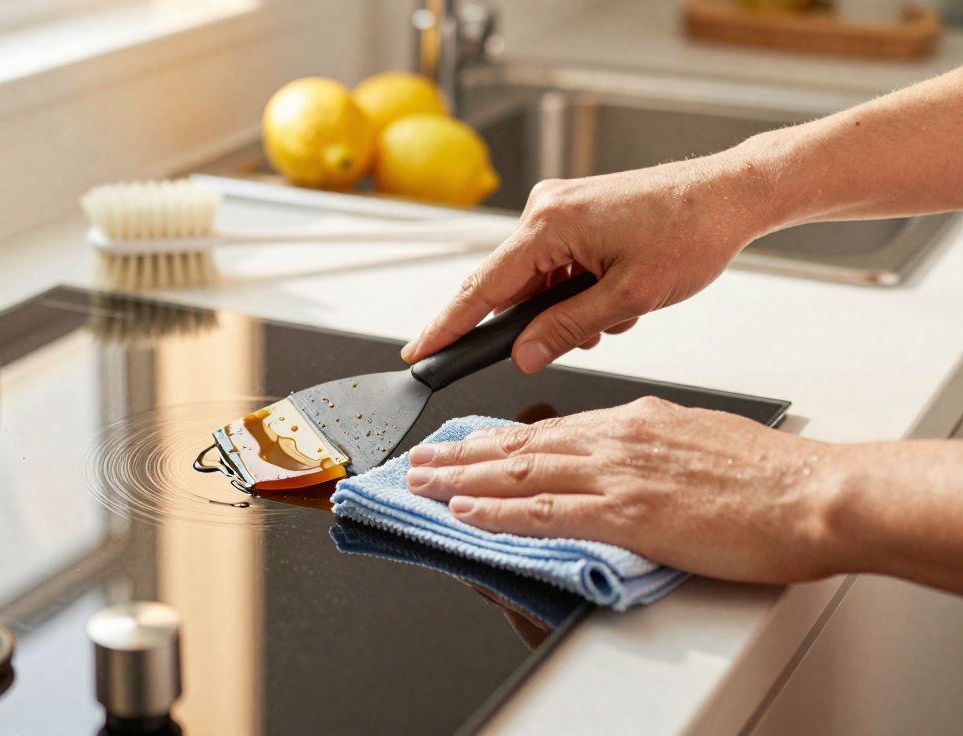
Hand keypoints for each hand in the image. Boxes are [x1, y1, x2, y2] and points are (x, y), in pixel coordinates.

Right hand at [400, 155, 774, 372]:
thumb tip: (523, 354)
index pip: (483, 288)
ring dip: (566, 307)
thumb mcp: (629, 297)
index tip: (419, 351)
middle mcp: (545, 207)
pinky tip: (616, 295)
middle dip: (536, 322)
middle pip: (510, 285)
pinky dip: (577, 288)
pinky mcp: (575, 210)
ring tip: (618, 313)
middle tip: (577, 337)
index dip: (448, 326)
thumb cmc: (691, 232)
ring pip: (538, 279)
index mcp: (549, 223)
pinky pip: (556, 263)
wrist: (730, 193)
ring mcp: (559, 206)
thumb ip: (566, 330)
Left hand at [404, 397, 845, 584]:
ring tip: (422, 484)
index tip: (468, 445)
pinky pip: (545, 512)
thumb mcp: (699, 438)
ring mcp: (617, 474)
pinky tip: (467, 514)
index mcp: (634, 421)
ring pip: (520, 473)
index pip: (551, 430)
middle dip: (464, 455)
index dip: (500, 440)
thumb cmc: (770, 475)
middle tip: (421, 460)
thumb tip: (629, 459)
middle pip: (521, 446)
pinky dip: (499, 513)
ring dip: (463, 480)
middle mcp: (616, 439)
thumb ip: (653, 447)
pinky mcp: (626, 512)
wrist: (812, 493)